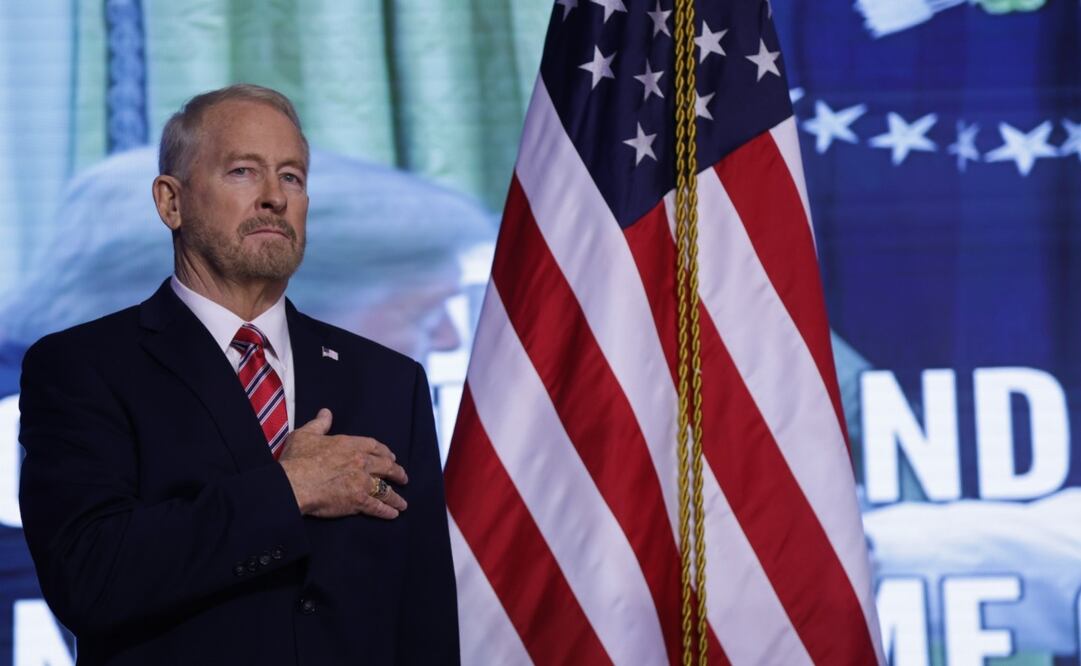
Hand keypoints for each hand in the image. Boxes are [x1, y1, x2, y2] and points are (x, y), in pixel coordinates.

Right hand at [278, 408, 407, 518]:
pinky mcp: (358, 501)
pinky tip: (393, 514)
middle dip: (397, 473)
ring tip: (402, 503)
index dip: (385, 452)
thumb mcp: (306, 434)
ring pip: (385, 489)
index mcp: (350, 445)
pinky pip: (377, 506)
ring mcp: (362, 482)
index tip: (391, 457)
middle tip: (403, 478)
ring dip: (395, 496)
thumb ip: (319, 424)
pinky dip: (386, 511)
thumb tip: (326, 412)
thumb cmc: (297, 459)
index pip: (374, 446)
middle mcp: (361, 462)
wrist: (293, 483)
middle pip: (386, 467)